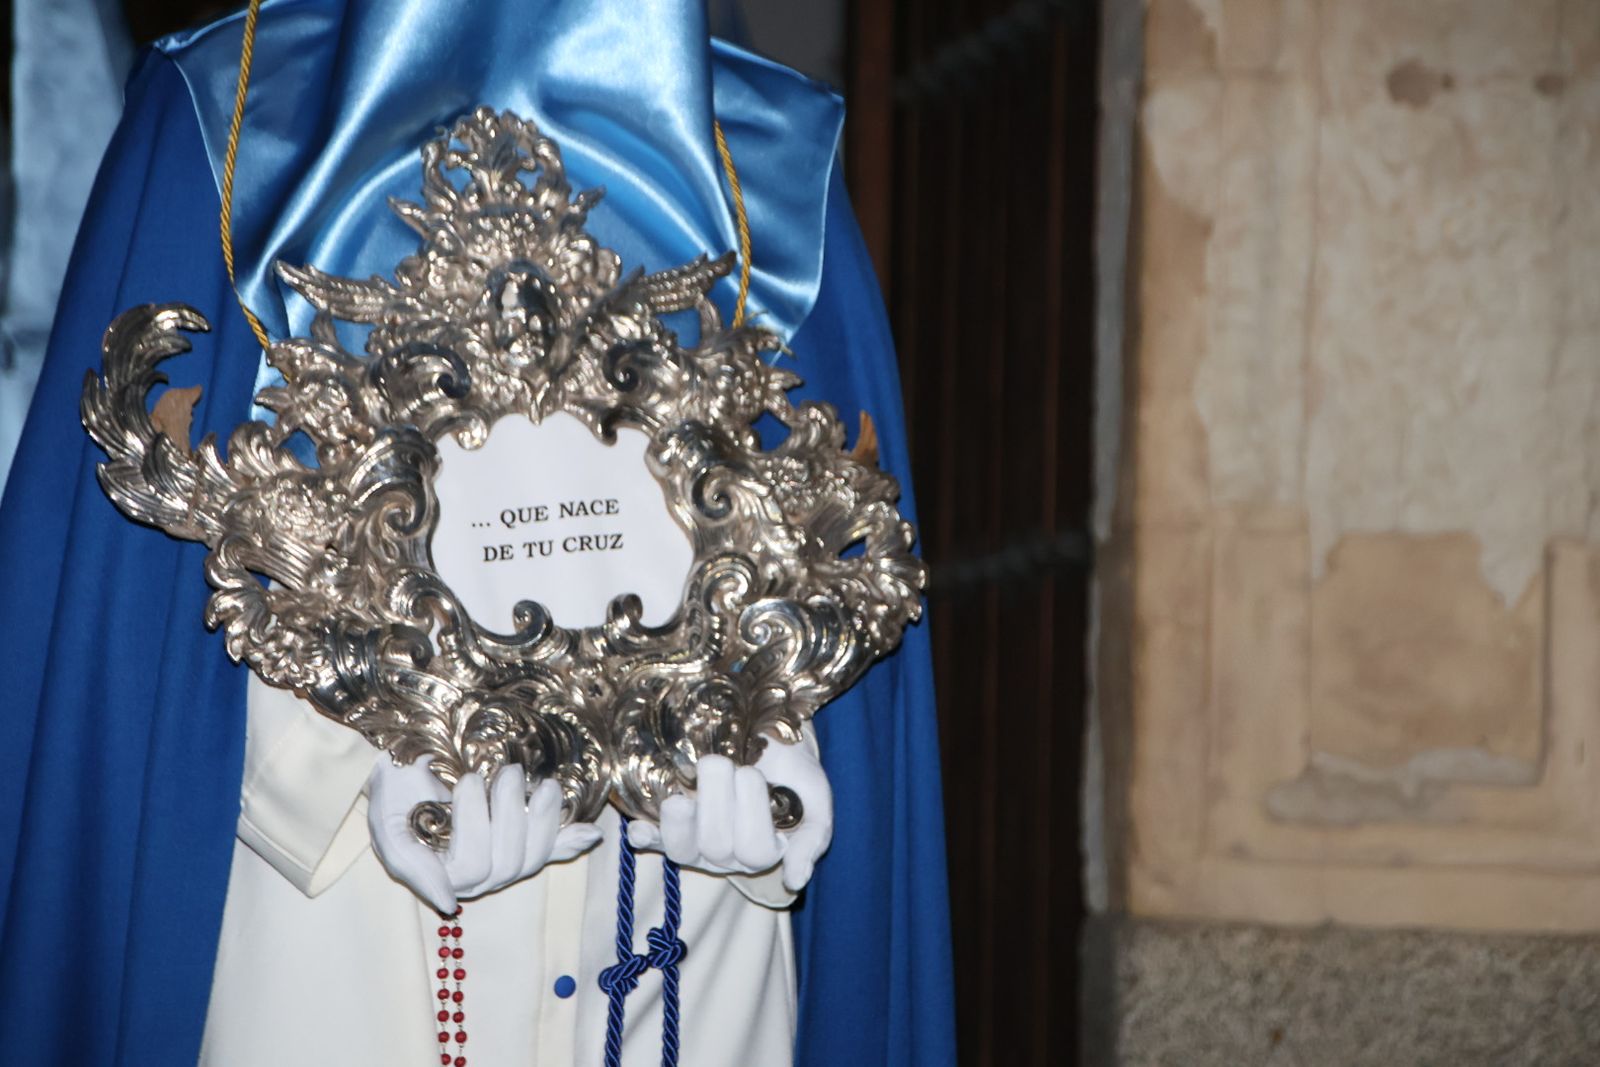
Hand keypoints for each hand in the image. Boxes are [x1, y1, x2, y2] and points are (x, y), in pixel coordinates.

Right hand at [367, 756, 602, 913]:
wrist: (408, 766)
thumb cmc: (395, 795)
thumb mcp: (389, 829)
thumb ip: (412, 866)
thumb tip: (449, 902)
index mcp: (444, 876)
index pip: (474, 865)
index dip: (476, 822)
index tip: (466, 780)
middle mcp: (479, 876)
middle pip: (510, 862)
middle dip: (512, 813)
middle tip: (507, 772)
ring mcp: (504, 860)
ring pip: (533, 856)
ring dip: (542, 817)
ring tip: (540, 783)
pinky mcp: (525, 839)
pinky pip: (552, 850)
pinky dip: (571, 842)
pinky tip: (590, 833)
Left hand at [627, 732, 832, 892]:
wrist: (765, 742)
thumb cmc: (793, 777)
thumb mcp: (816, 806)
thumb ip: (811, 842)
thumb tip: (796, 880)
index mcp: (762, 854)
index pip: (755, 851)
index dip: (751, 809)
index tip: (754, 774)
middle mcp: (725, 855)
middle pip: (717, 846)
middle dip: (720, 797)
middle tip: (727, 764)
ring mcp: (694, 842)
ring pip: (683, 847)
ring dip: (684, 814)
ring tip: (691, 785)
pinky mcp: (668, 827)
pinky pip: (653, 841)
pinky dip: (646, 838)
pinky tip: (637, 831)